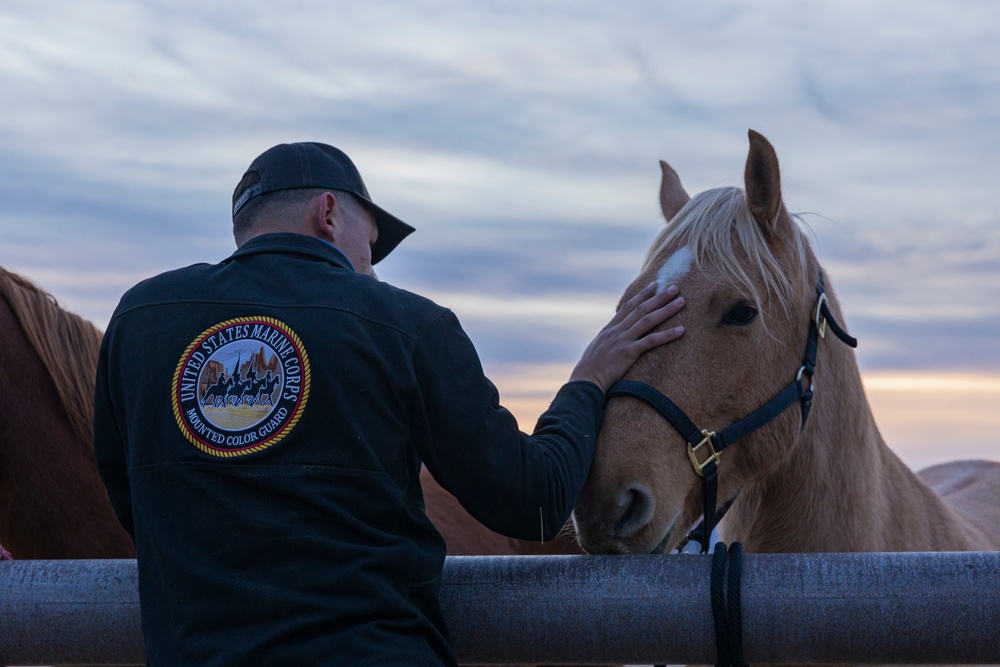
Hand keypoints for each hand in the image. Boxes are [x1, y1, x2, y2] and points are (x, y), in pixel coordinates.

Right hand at [569, 282, 684, 392]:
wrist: (586, 381)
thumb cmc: (590, 370)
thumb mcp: (597, 349)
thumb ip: (608, 341)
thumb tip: (615, 339)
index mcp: (609, 329)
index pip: (628, 306)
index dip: (642, 294)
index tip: (655, 284)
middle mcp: (617, 331)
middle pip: (641, 309)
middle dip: (659, 297)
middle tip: (675, 287)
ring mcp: (623, 340)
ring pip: (648, 320)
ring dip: (666, 310)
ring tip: (682, 302)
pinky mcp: (628, 352)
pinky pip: (651, 341)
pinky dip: (667, 335)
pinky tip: (681, 330)